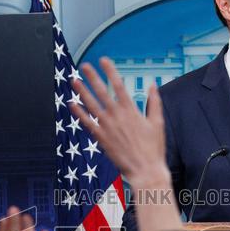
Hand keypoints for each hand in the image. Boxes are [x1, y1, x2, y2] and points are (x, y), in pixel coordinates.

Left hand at [69, 57, 169, 188]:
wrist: (145, 170)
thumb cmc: (153, 149)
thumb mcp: (158, 123)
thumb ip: (154, 102)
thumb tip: (153, 86)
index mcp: (131, 110)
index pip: (118, 85)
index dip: (110, 71)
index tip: (104, 60)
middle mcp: (117, 116)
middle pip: (102, 92)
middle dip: (92, 77)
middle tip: (84, 66)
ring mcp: (107, 127)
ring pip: (91, 105)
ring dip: (81, 91)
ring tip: (73, 80)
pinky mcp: (101, 138)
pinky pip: (87, 123)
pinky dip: (79, 113)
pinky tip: (71, 104)